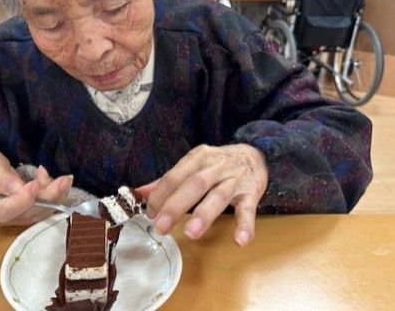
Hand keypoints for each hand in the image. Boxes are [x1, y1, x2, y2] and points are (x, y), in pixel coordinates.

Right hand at [0, 149, 72, 225]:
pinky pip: (41, 212)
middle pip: (24, 215)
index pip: (3, 211)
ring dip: (55, 198)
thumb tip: (17, 189)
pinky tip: (60, 184)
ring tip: (65, 181)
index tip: (35, 185)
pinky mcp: (23, 217)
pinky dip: (54, 199)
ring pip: (36, 215)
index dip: (22, 201)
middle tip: (63, 181)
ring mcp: (10, 220)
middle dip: (46, 199)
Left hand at [136, 143, 267, 246]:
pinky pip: (248, 209)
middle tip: (161, 226)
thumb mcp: (193, 165)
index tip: (150, 213)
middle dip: (176, 205)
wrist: (255, 154)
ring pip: (218, 196)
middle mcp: (215, 166)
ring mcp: (234, 179)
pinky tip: (239, 240)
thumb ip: (168, 181)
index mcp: (197, 158)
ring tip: (191, 232)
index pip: (175, 176)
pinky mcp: (252, 193)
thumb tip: (139, 193)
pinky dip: (245, 225)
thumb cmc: (218, 164)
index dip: (161, 195)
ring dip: (205, 214)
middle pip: (194, 185)